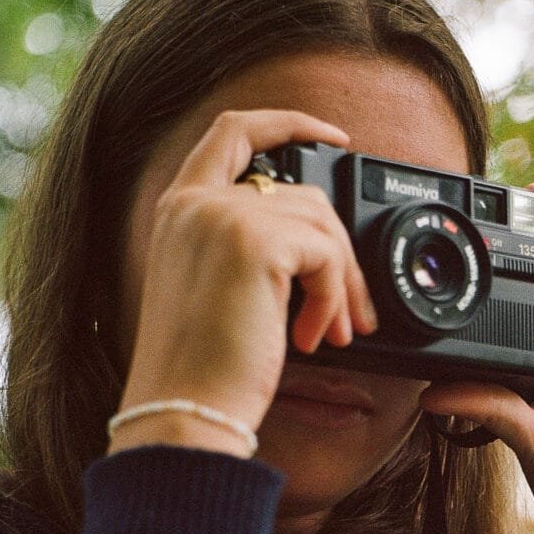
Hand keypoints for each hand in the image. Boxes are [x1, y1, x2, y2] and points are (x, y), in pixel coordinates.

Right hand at [111, 109, 377, 453]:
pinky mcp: (254, 242)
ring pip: (322, 223)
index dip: (289, 123)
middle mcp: (196, 203)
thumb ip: (255, 251)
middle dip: (340, 252)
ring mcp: (222, 217)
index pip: (234, 132)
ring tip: (329, 333)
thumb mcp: (222, 292)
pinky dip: (334, 297)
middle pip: (302, 193)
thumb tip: (325, 249)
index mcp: (180, 209)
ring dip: (341, 284)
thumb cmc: (202, 371)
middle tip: (352, 310)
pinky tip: (313, 337)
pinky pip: (327, 254)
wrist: (184, 410)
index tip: (335, 137)